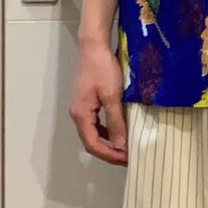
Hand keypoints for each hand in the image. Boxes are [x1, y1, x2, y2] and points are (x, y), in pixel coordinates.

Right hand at [69, 40, 127, 165]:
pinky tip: (119, 131)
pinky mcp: (87, 103)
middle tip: (129, 157)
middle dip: (110, 152)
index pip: (92, 144)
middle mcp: (78, 114)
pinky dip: (107, 132)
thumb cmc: (102, 69)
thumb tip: (120, 146)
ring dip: (109, 143)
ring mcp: (81, 109)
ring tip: (126, 148)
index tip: (127, 159)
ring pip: (94, 134)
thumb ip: (115, 122)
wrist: (94, 47)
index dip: (110, 155)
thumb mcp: (112, 96)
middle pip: (91, 142)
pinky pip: (96, 124)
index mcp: (81, 115)